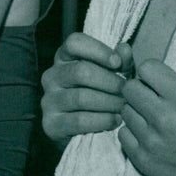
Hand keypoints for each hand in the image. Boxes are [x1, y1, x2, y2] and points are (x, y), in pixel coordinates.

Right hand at [41, 32, 134, 146]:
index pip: (74, 43)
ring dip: (109, 103)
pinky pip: (79, 120)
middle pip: (81, 71)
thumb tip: (124, 49)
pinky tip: (115, 121)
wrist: (89, 133)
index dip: (98, 50)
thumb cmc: (103, 95)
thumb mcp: (114, 75)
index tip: (118, 63)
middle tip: (127, 92)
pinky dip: (102, 120)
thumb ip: (120, 61)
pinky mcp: (50, 125)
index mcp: (64, 58)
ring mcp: (48, 101)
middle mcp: (51, 76)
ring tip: (123, 107)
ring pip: (81, 97)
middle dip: (110, 82)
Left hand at [117, 59, 175, 175]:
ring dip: (136, 112)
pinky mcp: (143, 160)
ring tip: (150, 120)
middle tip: (150, 99)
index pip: (147, 68)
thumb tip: (165, 80)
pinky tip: (147, 136)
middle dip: (139, 90)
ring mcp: (150, 140)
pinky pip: (123, 135)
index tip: (157, 81)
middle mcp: (164, 117)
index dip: (151, 73)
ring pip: (124, 111)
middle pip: (129, 88)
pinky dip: (132, 133)